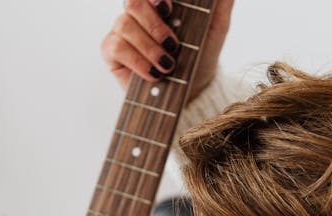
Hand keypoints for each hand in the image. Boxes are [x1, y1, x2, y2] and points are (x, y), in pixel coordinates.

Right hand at [101, 0, 233, 101]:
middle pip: (133, 2)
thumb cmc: (202, 55)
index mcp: (159, 1)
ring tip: (167, 65)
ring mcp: (123, 29)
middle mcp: (138, 11)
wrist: (192, 90)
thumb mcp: (217, 26)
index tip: (167, 7)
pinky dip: (137, 61)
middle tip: (173, 45)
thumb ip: (220, 1)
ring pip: (125, 24)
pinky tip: (153, 73)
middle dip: (154, 25)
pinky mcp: (112, 51)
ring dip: (149, 48)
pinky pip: (116, 46)